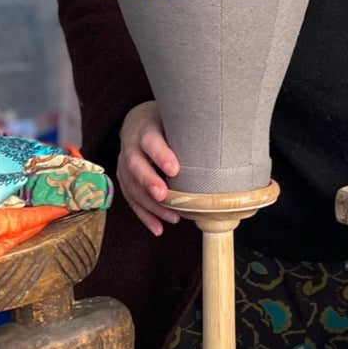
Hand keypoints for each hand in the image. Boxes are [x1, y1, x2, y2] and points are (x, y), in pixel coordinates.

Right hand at [118, 101, 180, 236]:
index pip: (150, 141)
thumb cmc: (165, 123)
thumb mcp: (175, 120)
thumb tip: (223, 146)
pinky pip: (132, 200)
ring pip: (132, 187)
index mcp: (145, 129)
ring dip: (151, 205)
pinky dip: (145, 216)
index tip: (175, 169)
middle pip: (136, 166)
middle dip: (149, 182)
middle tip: (164, 195)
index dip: (161, 155)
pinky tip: (158, 228)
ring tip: (172, 217)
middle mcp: (131, 147)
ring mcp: (124, 165)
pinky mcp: (125, 179)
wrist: (137, 122)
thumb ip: (190, 131)